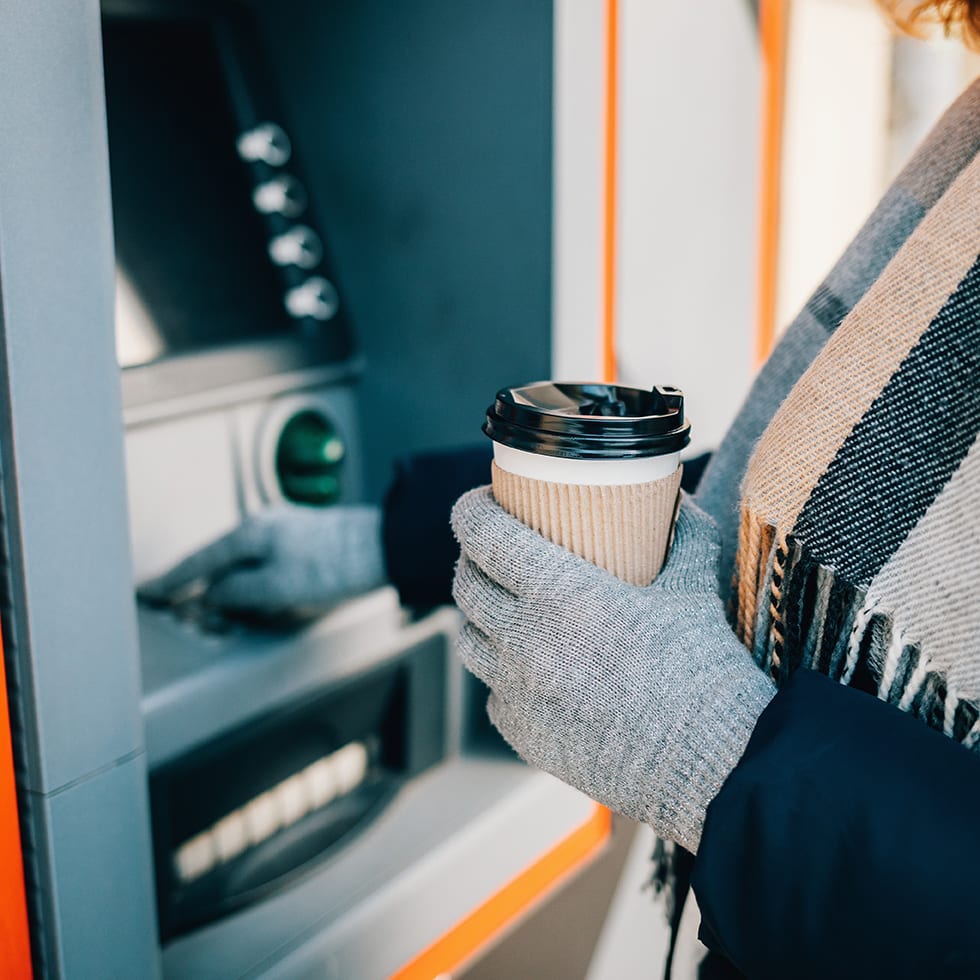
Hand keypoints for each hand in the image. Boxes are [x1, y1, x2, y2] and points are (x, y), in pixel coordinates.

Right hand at [139, 505, 385, 617]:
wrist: (384, 548)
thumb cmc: (335, 564)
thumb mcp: (276, 586)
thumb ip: (238, 591)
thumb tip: (213, 594)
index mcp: (250, 533)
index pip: (200, 560)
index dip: (174, 579)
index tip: (152, 591)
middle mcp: (264, 526)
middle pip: (220, 559)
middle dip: (200, 584)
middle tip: (181, 604)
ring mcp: (284, 531)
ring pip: (244, 561)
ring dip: (230, 585)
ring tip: (220, 608)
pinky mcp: (303, 541)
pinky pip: (265, 562)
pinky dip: (253, 580)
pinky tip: (257, 594)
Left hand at [450, 488, 773, 851]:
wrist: (712, 765)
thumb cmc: (703, 672)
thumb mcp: (694, 589)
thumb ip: (686, 535)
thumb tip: (680, 499)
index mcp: (562, 593)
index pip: (486, 536)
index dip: (471, 511)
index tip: (479, 501)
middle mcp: (526, 640)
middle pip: (466, 584)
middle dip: (471, 558)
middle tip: (491, 550)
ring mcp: (519, 692)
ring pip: (468, 639)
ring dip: (478, 615)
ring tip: (499, 605)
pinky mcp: (524, 734)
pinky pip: (494, 693)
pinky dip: (504, 674)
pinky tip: (528, 667)